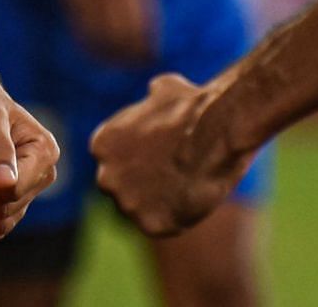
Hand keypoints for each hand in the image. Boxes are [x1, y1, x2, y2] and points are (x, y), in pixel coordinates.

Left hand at [91, 72, 250, 236]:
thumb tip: (155, 92)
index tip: (157, 153)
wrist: (215, 132)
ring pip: (140, 209)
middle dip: (140, 181)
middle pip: (120, 186)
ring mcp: (127, 205)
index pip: (112, 158)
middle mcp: (107, 177)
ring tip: (186, 183)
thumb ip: (152, 100)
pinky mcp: (151, 226)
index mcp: (102, 145)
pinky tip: (193, 197)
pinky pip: (162, 225)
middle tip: (170, 172)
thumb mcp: (166, 89)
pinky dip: (176, 216)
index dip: (136, 156)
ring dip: (157, 201)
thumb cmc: (192, 106)